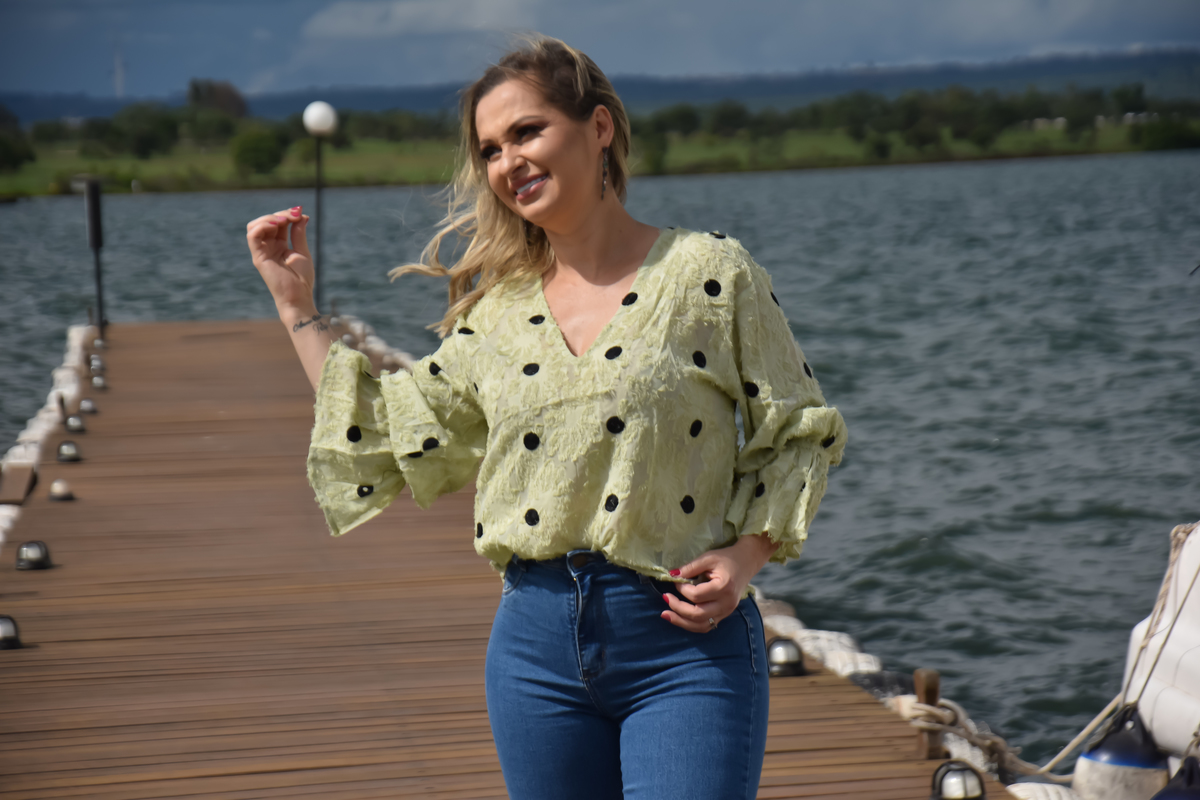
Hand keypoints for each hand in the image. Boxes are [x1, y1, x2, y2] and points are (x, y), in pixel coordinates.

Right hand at [246, 206, 314, 312]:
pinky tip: (276, 225)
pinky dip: (262, 226)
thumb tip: (302, 215)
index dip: (287, 214)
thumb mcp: (302, 251)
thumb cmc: (302, 279)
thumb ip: (299, 233)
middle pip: (266, 221)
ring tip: (285, 220)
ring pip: (255, 225)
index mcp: (279, 244)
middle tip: (295, 214)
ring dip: (269, 218)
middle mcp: (268, 246)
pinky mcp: (258, 257)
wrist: (299, 297)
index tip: (301, 213)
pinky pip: (252, 236)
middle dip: (281, 214)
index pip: (278, 222)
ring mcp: (261, 251)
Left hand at [660, 533, 778, 632]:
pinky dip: (691, 624)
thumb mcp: (708, 558)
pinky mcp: (724, 615)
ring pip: (701, 625)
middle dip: (677, 608)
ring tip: (666, 615)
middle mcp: (726, 603)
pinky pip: (706, 626)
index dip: (681, 589)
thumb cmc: (727, 558)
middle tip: (665, 598)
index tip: (676, 580)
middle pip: (697, 614)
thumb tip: (672, 575)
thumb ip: (690, 567)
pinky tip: (679, 619)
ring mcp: (727, 612)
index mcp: (724, 587)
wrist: (746, 563)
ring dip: (682, 622)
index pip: (696, 595)